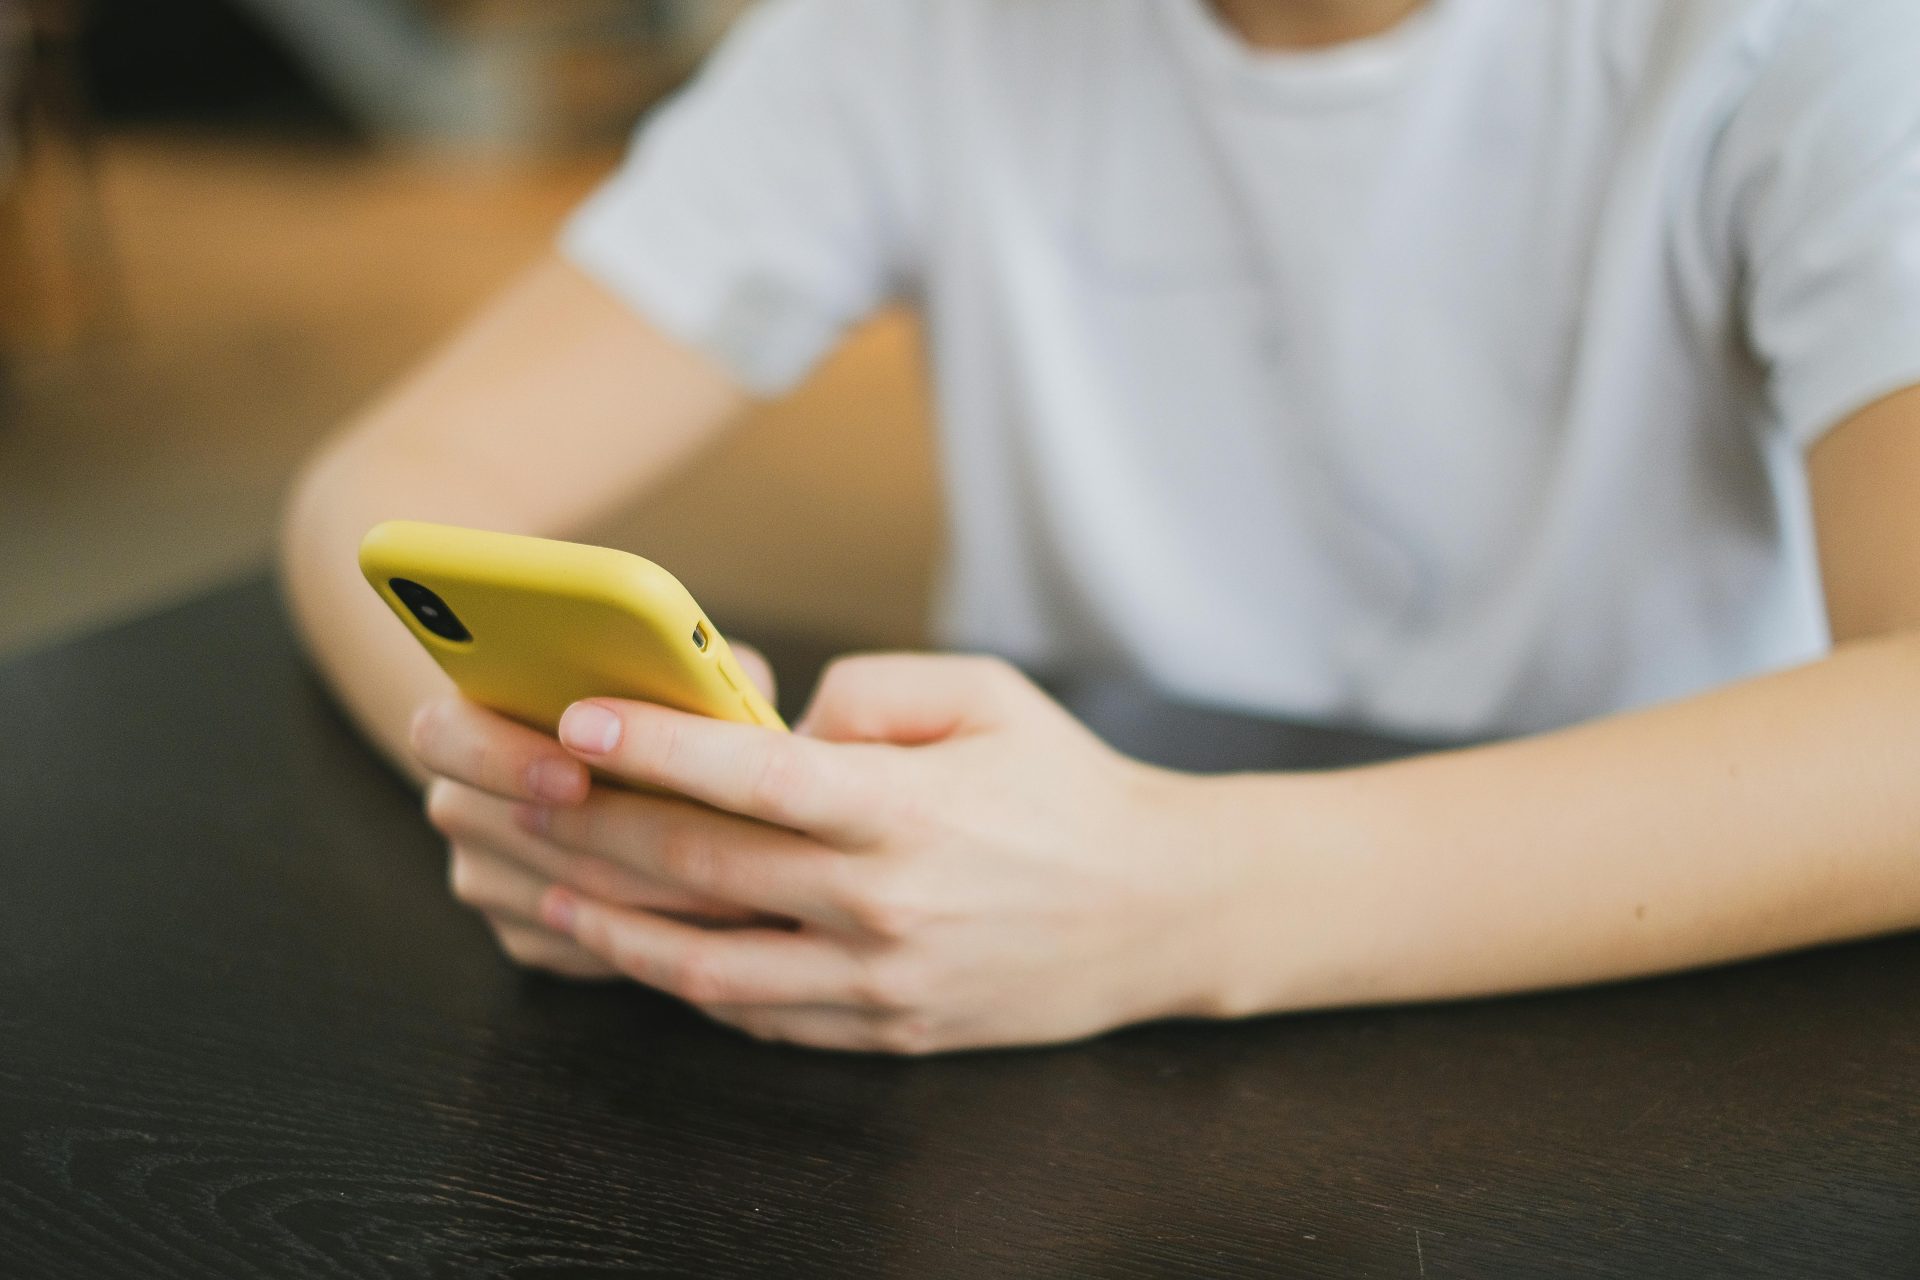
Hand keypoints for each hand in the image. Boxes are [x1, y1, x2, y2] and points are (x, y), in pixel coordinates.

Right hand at [411, 646, 779, 978]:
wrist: (604, 765)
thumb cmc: (644, 700)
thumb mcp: (663, 670)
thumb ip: (677, 670)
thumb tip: (714, 688)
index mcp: (465, 721)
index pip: (443, 736)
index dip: (504, 758)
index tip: (574, 775)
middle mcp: (461, 804)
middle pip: (524, 836)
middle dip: (631, 842)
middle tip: (718, 848)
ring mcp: (484, 879)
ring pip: (570, 900)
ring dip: (665, 893)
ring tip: (752, 883)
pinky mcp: (523, 938)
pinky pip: (589, 947)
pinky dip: (661, 933)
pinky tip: (727, 918)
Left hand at [425, 654, 1242, 1053]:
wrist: (1159, 912)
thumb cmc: (1068, 788)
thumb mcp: (990, 695)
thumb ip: (872, 688)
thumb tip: (771, 719)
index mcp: (907, 808)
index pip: (753, 775)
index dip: (653, 746)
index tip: (571, 718)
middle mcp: (883, 903)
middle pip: (705, 867)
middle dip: (593, 825)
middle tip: (516, 790)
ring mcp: (880, 981)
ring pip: (707, 963)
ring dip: (611, 925)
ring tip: (543, 888)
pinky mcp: (885, 1033)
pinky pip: (758, 1016)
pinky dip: (685, 982)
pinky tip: (638, 948)